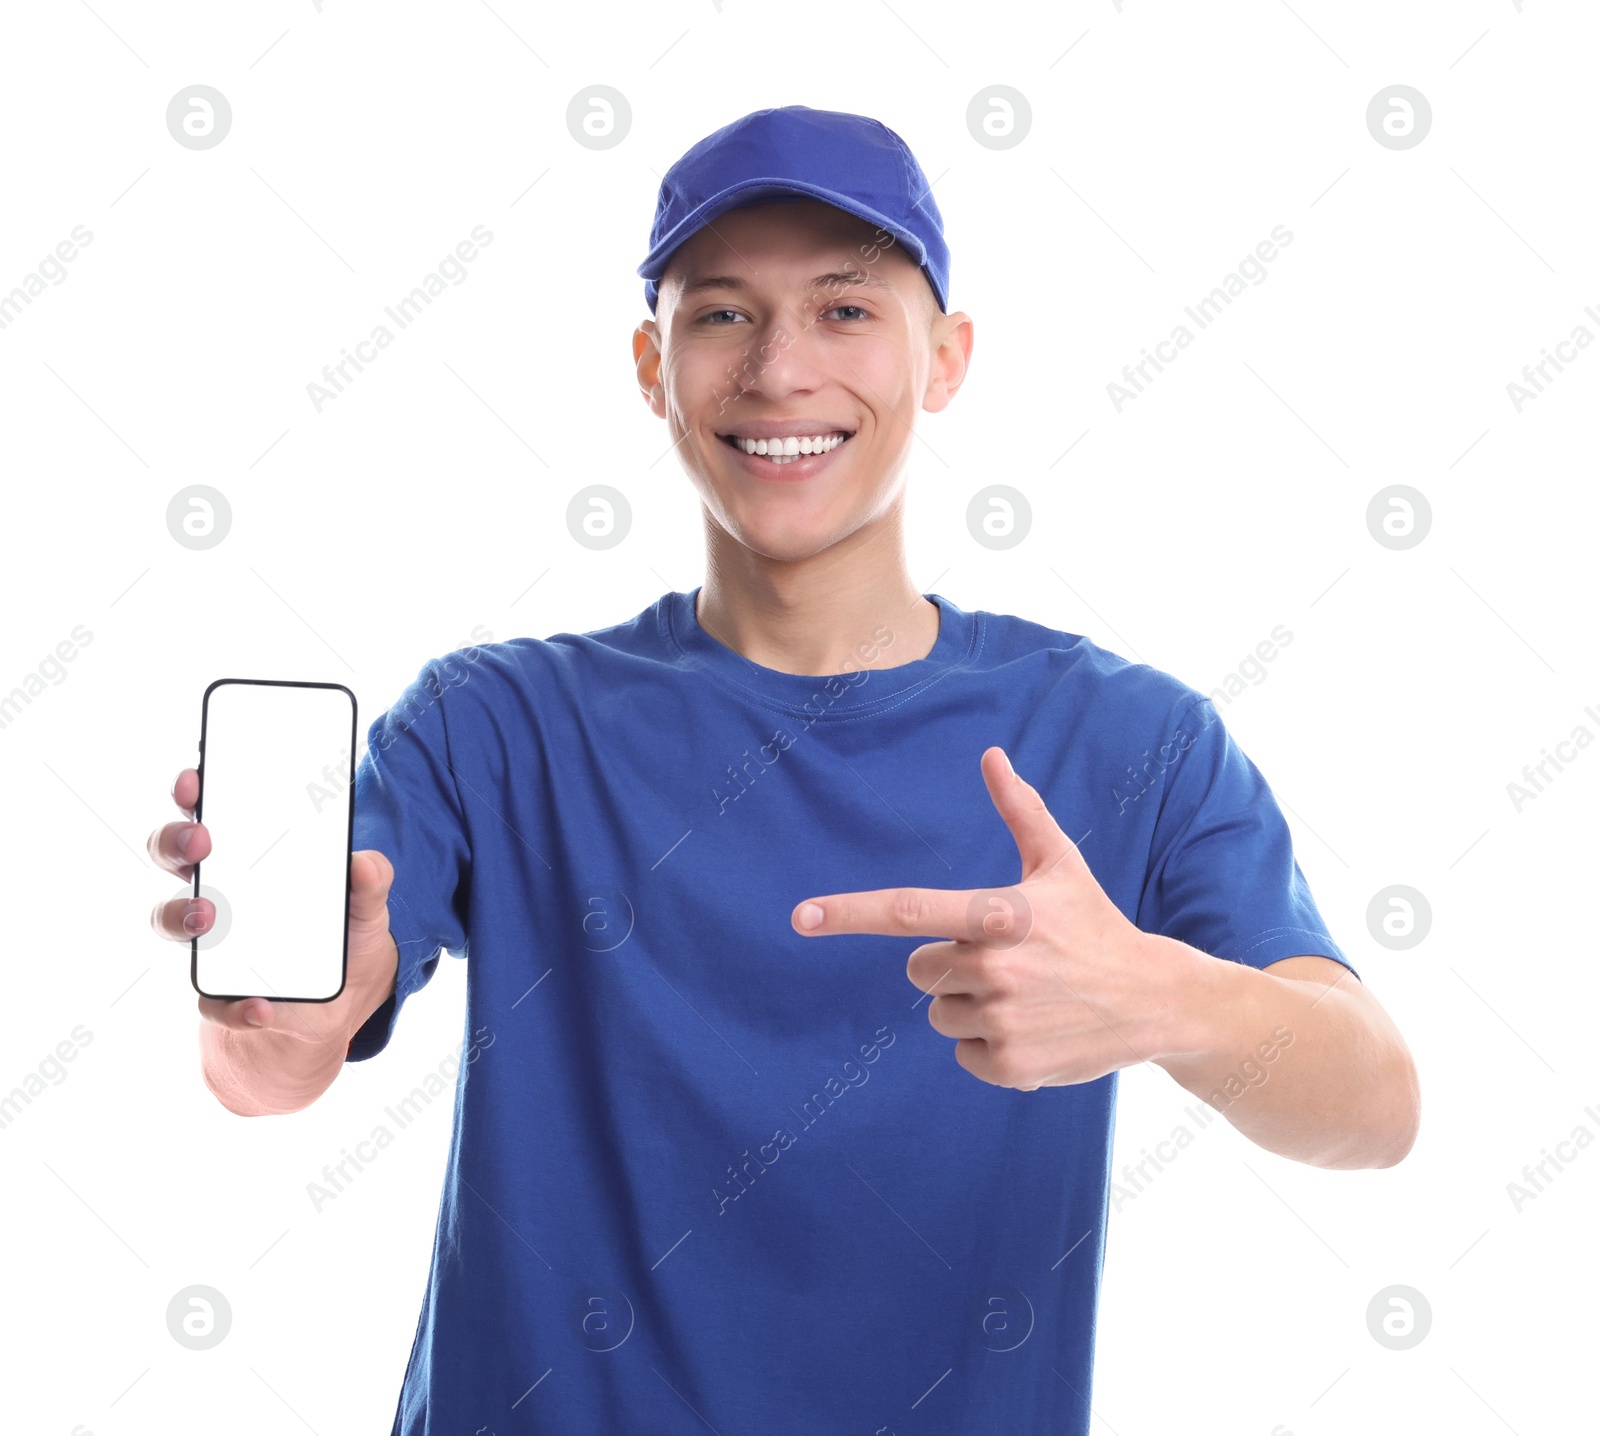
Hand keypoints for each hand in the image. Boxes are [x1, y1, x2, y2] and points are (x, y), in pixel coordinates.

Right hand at [148, 766, 398, 1068]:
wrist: (340, 1001)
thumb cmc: (340, 935)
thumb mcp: (367, 905)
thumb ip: (371, 881)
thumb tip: (365, 862)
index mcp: (246, 859)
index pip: (208, 814)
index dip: (193, 792)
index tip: (197, 776)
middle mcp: (216, 893)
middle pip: (172, 855)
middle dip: (176, 841)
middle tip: (203, 840)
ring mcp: (210, 943)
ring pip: (169, 921)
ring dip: (180, 915)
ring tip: (207, 916)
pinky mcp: (220, 994)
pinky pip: (212, 1001)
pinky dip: (235, 1006)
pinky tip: (262, 1006)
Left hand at [789, 747, 1201, 1090]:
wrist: (1155, 1000)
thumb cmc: (1094, 924)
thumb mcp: (1059, 864)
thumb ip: (1020, 810)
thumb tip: (991, 755)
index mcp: (1001, 913)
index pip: (910, 911)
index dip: (851, 912)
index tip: (801, 917)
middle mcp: (997, 966)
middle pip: (920, 969)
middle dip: (951, 965)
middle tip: (1007, 961)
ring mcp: (1004, 1020)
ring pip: (939, 1013)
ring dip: (969, 1006)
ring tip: (1025, 995)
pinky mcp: (1012, 1066)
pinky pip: (962, 1053)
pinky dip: (988, 1046)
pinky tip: (1032, 1028)